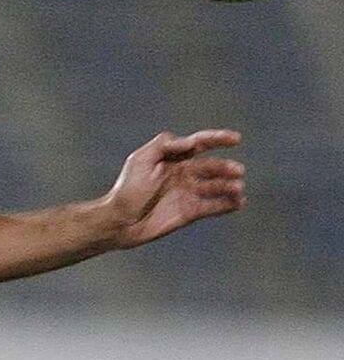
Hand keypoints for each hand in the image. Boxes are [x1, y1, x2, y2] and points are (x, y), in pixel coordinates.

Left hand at [104, 129, 245, 247]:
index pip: (199, 144)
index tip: (236, 139)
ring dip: (229, 185)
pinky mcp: (190, 211)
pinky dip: (228, 204)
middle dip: (225, 167)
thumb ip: (164, 146)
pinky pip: (214, 206)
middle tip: (238, 171)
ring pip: (216, 186)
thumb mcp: (141, 160)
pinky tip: (239, 202)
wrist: (121, 220)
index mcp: (172, 157)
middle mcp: (183, 173)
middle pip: (211, 166)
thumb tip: (189, 141)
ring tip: (237, 188)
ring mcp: (188, 192)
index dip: (217, 139)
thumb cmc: (127, 188)